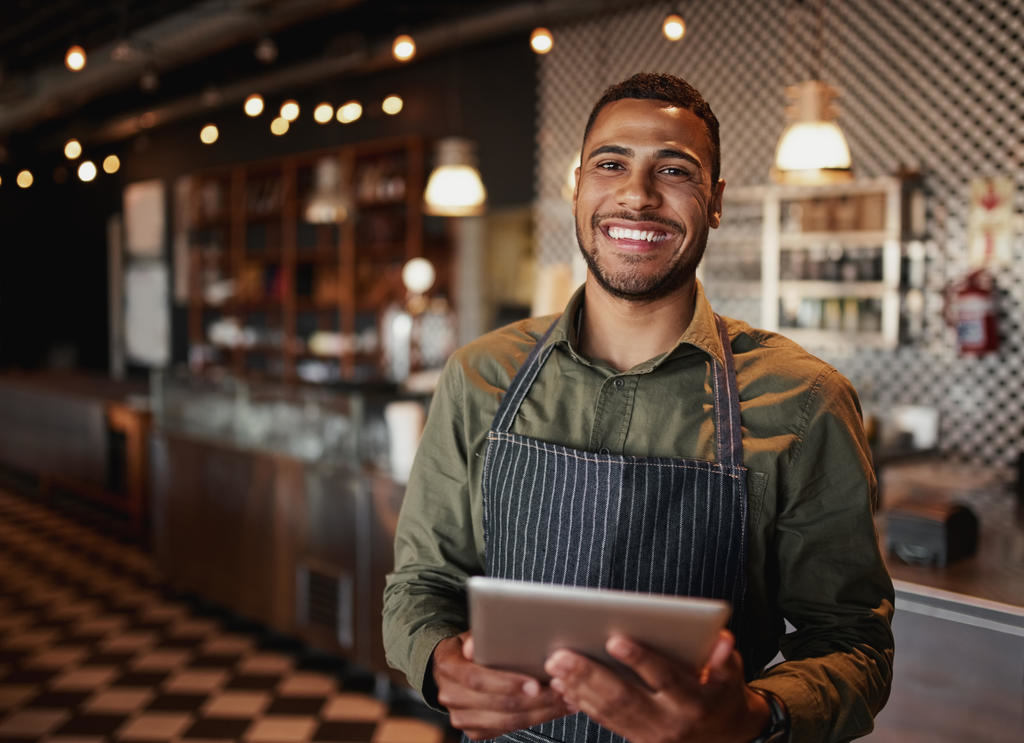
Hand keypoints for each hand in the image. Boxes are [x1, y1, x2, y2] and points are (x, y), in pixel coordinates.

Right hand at [432, 631, 570, 740]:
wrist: (453, 667)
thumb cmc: (470, 647)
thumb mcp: (472, 633)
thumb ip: (478, 636)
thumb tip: (475, 644)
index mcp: (448, 667)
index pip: (477, 679)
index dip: (507, 683)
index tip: (535, 683)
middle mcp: (450, 695)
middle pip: (496, 704)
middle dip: (533, 700)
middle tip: (560, 690)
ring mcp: (460, 716)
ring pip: (506, 721)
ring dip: (540, 713)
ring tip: (564, 700)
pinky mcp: (473, 730)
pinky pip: (506, 729)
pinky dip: (533, 720)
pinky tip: (553, 709)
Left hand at [543, 630, 770, 742]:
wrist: (726, 736)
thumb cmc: (723, 693)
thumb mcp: (732, 674)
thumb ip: (724, 657)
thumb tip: (722, 640)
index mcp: (693, 701)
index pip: (663, 677)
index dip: (639, 659)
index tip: (614, 639)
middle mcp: (670, 721)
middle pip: (625, 697)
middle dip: (590, 675)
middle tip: (563, 655)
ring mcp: (651, 736)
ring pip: (610, 712)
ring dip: (579, 688)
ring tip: (556, 667)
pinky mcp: (638, 741)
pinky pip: (606, 722)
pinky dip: (583, 703)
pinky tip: (564, 687)